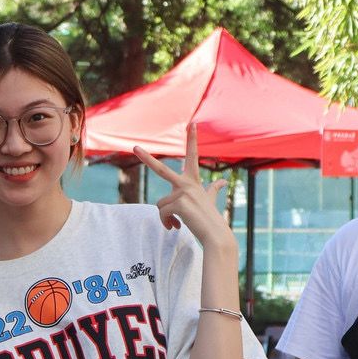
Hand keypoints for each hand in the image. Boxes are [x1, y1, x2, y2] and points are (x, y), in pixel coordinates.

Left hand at [132, 123, 231, 246]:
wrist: (215, 234)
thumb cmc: (210, 217)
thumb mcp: (211, 199)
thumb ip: (214, 189)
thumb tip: (223, 181)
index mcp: (193, 180)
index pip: (192, 156)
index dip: (192, 140)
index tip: (192, 123)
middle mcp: (187, 183)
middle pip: (161, 170)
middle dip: (146, 158)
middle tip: (134, 148)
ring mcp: (183, 193)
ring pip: (161, 205)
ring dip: (166, 217)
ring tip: (178, 224)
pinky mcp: (178, 204)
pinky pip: (163, 214)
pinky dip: (167, 223)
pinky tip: (177, 227)